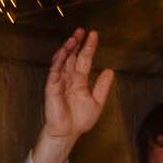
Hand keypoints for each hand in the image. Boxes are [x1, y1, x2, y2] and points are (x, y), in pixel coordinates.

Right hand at [33, 29, 113, 162]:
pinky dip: (59, 61)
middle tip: (82, 30)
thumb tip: (110, 70)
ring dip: (68, 48)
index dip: (89, 47)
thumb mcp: (97, 101)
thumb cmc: (80, 120)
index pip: (84, 59)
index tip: (94, 35)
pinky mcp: (52, 87)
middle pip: (72, 56)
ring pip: (63, 60)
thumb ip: (102, 86)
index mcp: (80, 80)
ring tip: (73, 38)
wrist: (68, 132)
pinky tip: (64, 52)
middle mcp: (69, 78)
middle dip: (76, 43)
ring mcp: (60, 81)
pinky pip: (55, 71)